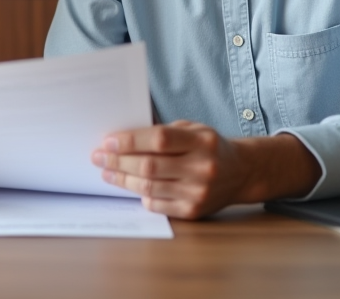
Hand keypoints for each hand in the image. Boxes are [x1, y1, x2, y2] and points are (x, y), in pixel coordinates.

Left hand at [91, 121, 320, 219]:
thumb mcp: (192, 129)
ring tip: (106, 171)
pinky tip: (130, 186)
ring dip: (122, 179)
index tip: (108, 141)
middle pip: (150, 166)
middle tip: (98, 156)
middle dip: (118, 161)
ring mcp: (198, 192)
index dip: (130, 141)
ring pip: (149, 187)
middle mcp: (202, 168)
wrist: (242, 172)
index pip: (159, 140)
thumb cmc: (208, 146)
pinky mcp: (194, 211)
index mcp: (202, 141)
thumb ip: (162, 133)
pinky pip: (157, 204)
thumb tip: (121, 140)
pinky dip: (141, 195)